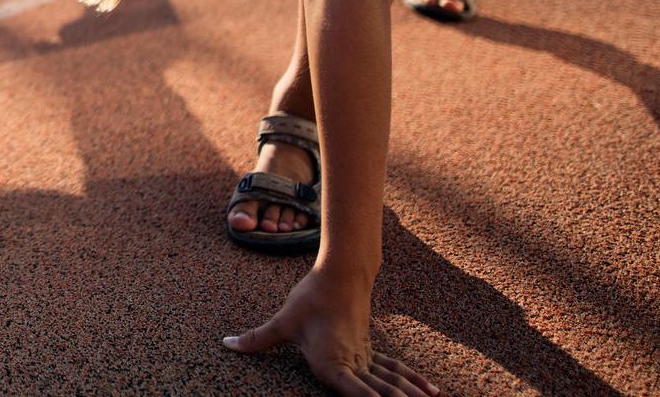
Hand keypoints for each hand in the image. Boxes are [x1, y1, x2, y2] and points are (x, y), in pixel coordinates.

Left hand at [225, 266, 438, 395]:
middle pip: (382, 392)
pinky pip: (395, 370)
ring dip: (411, 394)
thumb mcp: (283, 322)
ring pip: (393, 382)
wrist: (340, 273)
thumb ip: (257, 339)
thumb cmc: (310, 300)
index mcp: (331, 365)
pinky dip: (413, 381)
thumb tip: (227, 345)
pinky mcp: (370, 351)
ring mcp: (365, 358)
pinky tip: (431, 391)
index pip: (356, 393)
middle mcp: (353, 365)